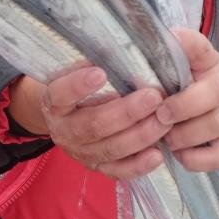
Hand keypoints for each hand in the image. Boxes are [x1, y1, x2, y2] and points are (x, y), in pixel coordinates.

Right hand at [10, 68, 172, 178]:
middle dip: (126, 112)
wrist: (67, 117)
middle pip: (93, 125)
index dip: (77, 86)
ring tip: (164, 121)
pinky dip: (138, 165)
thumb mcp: (78, 71)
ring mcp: (81, 152)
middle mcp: (64, 131)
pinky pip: (117, 171)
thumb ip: (94, 63)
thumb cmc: (81, 85)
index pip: (60, 95)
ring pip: (110, 148)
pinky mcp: (97, 167)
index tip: (100, 72)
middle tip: (154, 97)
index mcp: (54, 103)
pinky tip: (158, 154)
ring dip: (140, 136)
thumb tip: (118, 46)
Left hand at [155, 29, 218, 172]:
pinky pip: (216, 157)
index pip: (201, 47)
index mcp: (212, 63)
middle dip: (179, 107)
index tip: (169, 41)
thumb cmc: (211, 86)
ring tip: (164, 137)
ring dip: (181, 136)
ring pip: (212, 127)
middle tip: (159, 115)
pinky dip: (193, 159)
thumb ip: (174, 61)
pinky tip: (180, 153)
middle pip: (209, 95)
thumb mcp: (198, 66)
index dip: (186, 43)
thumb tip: (141, 56)